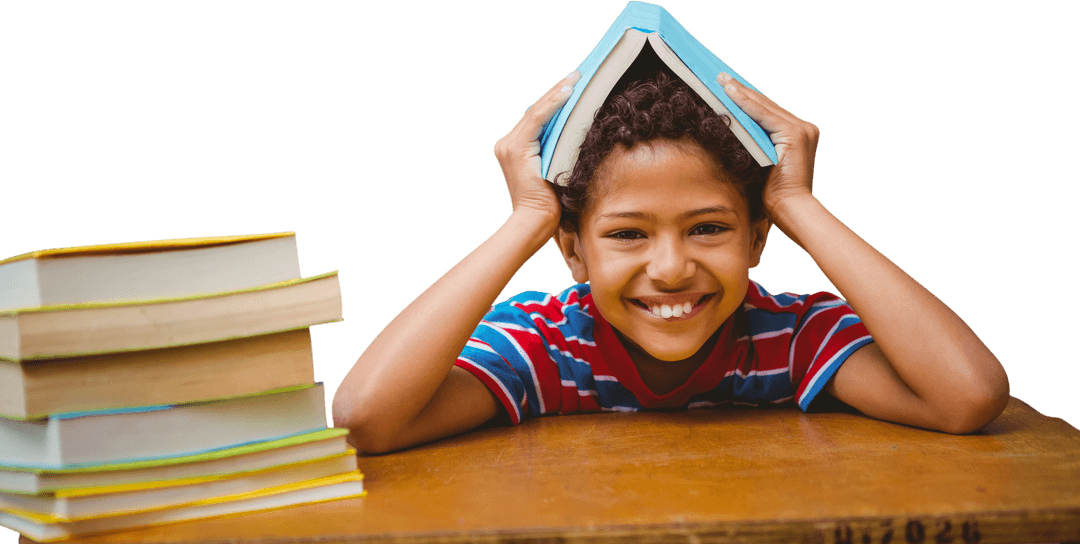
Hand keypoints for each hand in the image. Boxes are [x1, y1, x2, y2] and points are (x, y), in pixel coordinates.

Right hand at [493, 71, 580, 230]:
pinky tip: (567, 93)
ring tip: (576, 79)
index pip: (537, 117)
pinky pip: (536, 120)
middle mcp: (507, 143)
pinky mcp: (515, 149)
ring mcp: (509, 145)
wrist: (535, 222)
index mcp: (515, 148)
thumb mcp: (556, 170)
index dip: (555, 99)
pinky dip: (552, 105)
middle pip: (535, 110)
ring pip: (536, 111)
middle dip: (557, 91)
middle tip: (578, 75)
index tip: (573, 85)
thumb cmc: (549, 205)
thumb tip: (579, 133)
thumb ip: (559, 150)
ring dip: (557, 93)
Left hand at [717, 72, 818, 222]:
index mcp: (797, 133)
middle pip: (765, 104)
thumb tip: (729, 128)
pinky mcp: (795, 135)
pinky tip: (730, 94)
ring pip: (764, 106)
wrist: (791, 210)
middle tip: (719, 76)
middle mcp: (803, 127)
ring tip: (720, 80)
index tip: (726, 85)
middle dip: (740, 89)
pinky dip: (746, 104)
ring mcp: (801, 129)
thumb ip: (753, 144)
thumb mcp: (760, 162)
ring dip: (740, 92)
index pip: (766, 111)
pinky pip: (765, 115)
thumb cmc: (774, 195)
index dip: (745, 97)